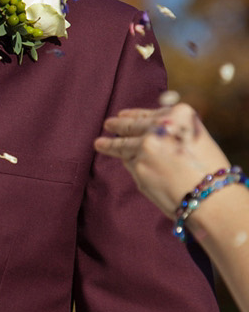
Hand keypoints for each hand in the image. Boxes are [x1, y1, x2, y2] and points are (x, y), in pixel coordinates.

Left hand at [94, 102, 227, 219]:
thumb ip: (175, 132)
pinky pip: (129, 162)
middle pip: (132, 125)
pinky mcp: (138, 167)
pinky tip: (120, 160)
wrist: (212, 198)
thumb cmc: (211, 171)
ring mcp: (146, 146)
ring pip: (123, 144)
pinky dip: (127, 161)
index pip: (150, 113)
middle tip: (108, 124)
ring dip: (109, 144)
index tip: (123, 114)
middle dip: (118, 124)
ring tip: (99, 143)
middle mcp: (160, 126)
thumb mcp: (198, 139)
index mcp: (179, 114)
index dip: (135, 114)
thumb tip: (151, 134)